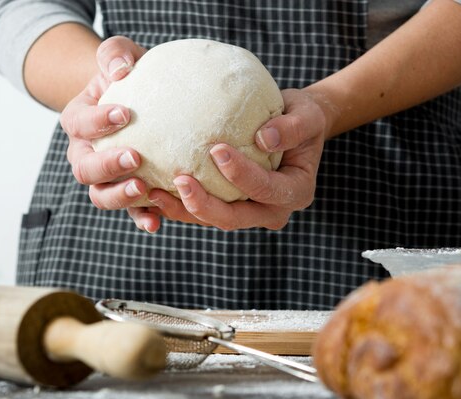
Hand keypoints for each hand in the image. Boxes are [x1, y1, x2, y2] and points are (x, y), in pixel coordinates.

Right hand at [60, 36, 148, 210]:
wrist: (143, 100)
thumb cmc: (131, 75)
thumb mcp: (121, 55)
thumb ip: (115, 53)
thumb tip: (121, 69)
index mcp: (79, 121)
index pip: (78, 123)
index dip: (96, 121)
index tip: (124, 113)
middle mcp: (86, 154)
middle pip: (84, 168)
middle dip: (106, 165)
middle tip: (135, 157)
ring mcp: (106, 178)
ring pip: (100, 195)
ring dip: (119, 196)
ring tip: (142, 188)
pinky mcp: (130, 194)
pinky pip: (131, 211)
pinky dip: (141, 218)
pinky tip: (156, 222)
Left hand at [128, 89, 331, 231]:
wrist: (294, 128)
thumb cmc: (302, 117)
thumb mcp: (307, 116)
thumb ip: (292, 127)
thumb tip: (264, 138)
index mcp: (296, 192)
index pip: (267, 189)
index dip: (242, 175)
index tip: (217, 150)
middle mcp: (272, 210)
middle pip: (235, 218)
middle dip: (205, 205)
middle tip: (179, 180)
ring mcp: (250, 213)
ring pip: (214, 221)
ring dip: (184, 210)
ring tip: (153, 192)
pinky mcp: (230, 207)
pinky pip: (202, 212)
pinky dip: (179, 205)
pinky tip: (153, 190)